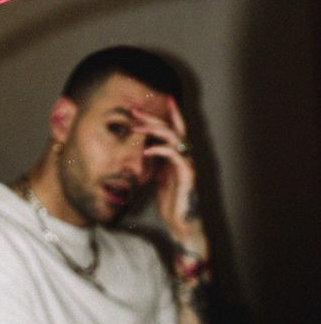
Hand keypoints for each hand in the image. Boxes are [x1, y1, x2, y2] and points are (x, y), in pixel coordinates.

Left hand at [131, 98, 208, 259]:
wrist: (181, 225)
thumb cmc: (171, 201)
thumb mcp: (159, 175)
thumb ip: (157, 160)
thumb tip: (144, 147)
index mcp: (179, 155)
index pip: (176, 129)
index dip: (171, 113)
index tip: (161, 98)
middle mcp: (186, 156)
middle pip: (171, 129)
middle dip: (152, 118)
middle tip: (134, 111)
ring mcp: (188, 164)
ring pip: (174, 138)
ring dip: (153, 130)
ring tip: (136, 127)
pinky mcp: (187, 175)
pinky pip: (174, 156)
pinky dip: (159, 149)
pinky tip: (146, 150)